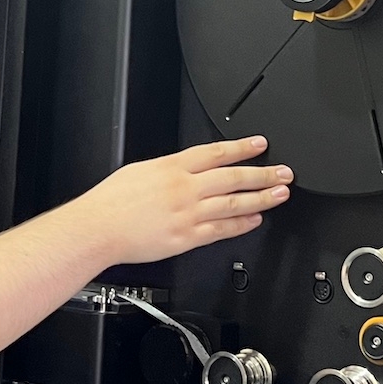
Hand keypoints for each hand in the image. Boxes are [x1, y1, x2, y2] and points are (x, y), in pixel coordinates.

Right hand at [60, 137, 290, 266]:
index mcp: (172, 167)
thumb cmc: (111, 201)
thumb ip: (169, 169)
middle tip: (284, 172)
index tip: (260, 145)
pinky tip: (254, 220)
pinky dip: (240, 225)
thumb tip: (189, 167)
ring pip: (232, 204)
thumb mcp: (140, 170)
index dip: (242, 148)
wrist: (98, 228)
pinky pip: (220, 230)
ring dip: (260, 199)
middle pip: (232, 177)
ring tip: (279, 194)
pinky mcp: (186, 238)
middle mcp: (184, 188)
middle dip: (262, 174)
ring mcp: (187, 214)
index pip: (215, 153)